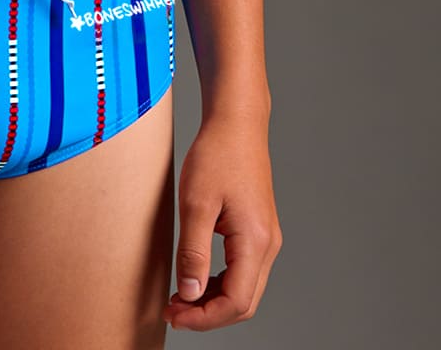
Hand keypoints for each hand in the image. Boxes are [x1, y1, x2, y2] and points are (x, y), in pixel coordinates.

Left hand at [165, 110, 281, 330]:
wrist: (236, 122)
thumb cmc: (217, 155)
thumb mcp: (196, 203)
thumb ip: (193, 252)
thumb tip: (189, 294)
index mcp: (256, 241)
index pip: (236, 302)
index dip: (204, 318)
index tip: (173, 315)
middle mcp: (268, 245)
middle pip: (244, 302)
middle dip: (208, 314)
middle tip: (172, 311)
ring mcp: (266, 237)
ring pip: (245, 288)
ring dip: (213, 299)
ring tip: (179, 297)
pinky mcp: (258, 229)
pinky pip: (243, 270)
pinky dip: (220, 281)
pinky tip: (196, 276)